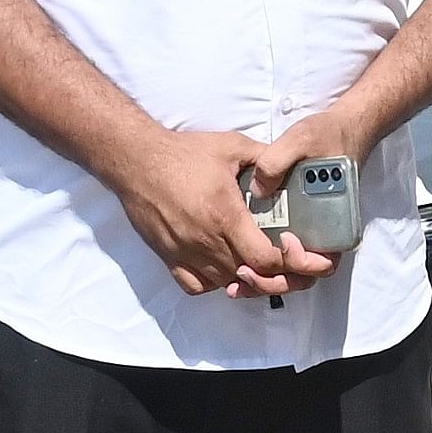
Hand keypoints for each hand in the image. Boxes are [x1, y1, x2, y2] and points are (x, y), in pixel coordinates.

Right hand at [103, 126, 298, 297]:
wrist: (137, 162)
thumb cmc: (182, 154)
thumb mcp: (232, 146)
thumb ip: (266, 158)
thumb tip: (290, 166)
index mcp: (226, 217)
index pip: (266, 260)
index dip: (289, 261)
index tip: (294, 248)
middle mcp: (207, 242)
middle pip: (252, 278)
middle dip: (276, 274)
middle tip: (287, 262)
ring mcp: (186, 254)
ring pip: (227, 283)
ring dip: (247, 278)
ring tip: (258, 263)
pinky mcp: (169, 258)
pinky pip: (197, 286)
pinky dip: (215, 283)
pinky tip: (223, 267)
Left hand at [237, 107, 371, 293]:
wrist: (345, 129)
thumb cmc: (327, 136)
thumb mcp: (300, 140)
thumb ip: (276, 162)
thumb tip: (256, 191)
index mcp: (333, 219)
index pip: (322, 261)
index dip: (299, 261)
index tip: (283, 240)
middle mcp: (324, 233)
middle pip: (302, 276)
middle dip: (272, 282)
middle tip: (243, 273)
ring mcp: (309, 233)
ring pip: (290, 275)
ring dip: (264, 282)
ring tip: (236, 280)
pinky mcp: (295, 229)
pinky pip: (282, 261)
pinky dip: (262, 271)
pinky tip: (237, 269)